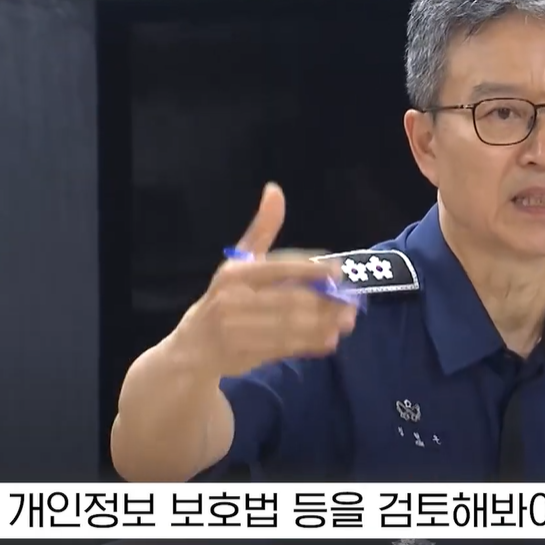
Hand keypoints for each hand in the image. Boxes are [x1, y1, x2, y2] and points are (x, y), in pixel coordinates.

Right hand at [173, 183, 357, 376]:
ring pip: (289, 327)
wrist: (192, 348)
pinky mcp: (242, 355)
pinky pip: (282, 349)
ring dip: (322, 326)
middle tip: (351, 306)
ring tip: (345, 323)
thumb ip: (263, 229)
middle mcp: (231, 300)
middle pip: (288, 300)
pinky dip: (308, 345)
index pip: (278, 268)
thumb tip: (275, 188)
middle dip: (324, 304)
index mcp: (234, 273)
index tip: (338, 271)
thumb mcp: (240, 261)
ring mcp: (235, 331)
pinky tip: (329, 341)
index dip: (310, 269)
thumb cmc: (225, 297)